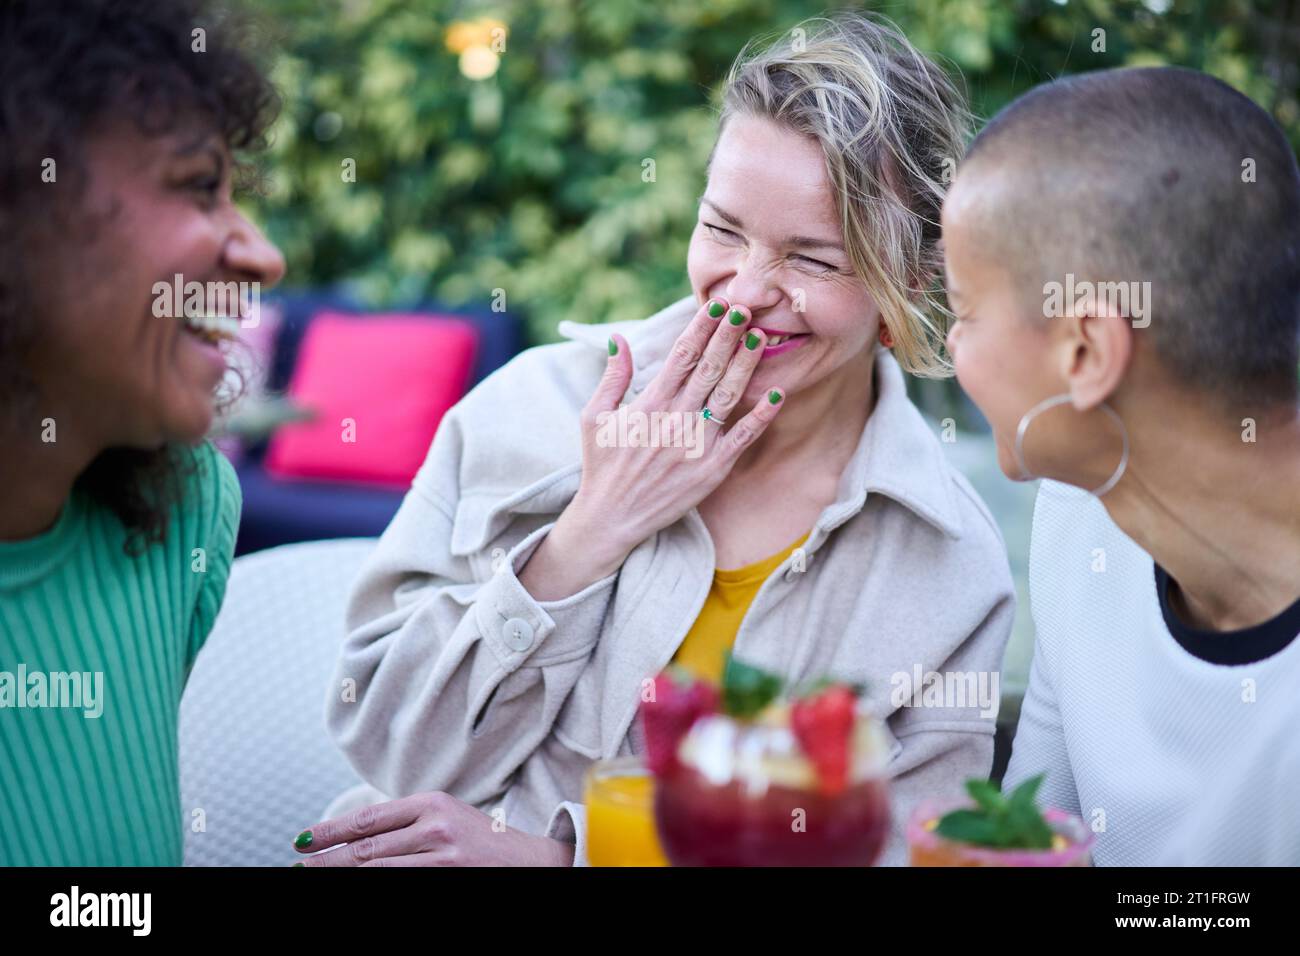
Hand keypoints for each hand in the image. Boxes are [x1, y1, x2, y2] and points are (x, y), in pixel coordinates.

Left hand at [291, 791, 575, 866]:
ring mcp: (443, 857)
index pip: (369, 819)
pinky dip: (373, 888)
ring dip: (343, 875)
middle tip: (299, 863)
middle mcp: (436, 827)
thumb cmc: (485, 842)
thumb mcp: (449, 818)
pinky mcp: (451, 878)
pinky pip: (401, 887)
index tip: (303, 839)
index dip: (331, 831)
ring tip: (314, 875)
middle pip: (367, 848)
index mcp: (432, 803)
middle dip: (327, 859)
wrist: (533, 862)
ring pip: (378, 870)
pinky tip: (356, 888)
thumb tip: (356, 836)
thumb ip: (409, 822)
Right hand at [569, 297, 783, 557]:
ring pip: (728, 395)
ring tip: (761, 338)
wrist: (611, 519)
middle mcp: (675, 420)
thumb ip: (612, 377)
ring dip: (746, 365)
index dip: (702, 327)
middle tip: (747, 307)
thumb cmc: (602, 465)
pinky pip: (743, 438)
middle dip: (728, 335)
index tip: (718, 304)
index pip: (681, 355)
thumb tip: (619, 338)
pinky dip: (762, 416)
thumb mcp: (593, 416)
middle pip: (709, 368)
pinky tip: (778, 394)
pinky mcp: (712, 469)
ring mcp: (696, 444)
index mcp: (649, 403)